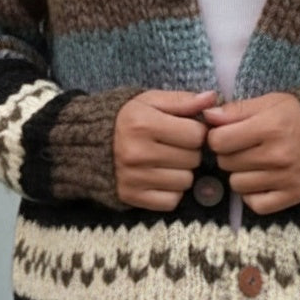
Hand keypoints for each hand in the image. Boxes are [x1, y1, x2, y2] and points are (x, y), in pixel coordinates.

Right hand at [114, 90, 216, 210]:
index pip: (196, 135)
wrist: (87, 143)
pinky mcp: (131, 197)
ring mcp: (133, 178)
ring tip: (166, 161)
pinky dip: (171, 191)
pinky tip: (160, 177)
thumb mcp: (151, 101)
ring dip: (182, 172)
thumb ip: (182, 100)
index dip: (196, 131)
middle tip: (174, 146)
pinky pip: (171, 201)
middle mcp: (137, 153)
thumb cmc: (127, 119)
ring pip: (185, 181)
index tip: (185, 130)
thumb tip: (212, 98)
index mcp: (143, 124)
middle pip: (193, 159)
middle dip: (190, 151)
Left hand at [203, 93, 299, 214]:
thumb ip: (237, 109)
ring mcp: (286, 178)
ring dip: (240, 174)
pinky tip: (261, 180)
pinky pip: (256, 204)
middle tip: (244, 146)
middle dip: (229, 154)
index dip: (217, 136)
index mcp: (271, 127)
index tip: (226, 133)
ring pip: (237, 185)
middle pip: (226, 163)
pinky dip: (254, 195)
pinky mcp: (294, 196)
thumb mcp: (271, 102)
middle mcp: (278, 155)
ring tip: (254, 162)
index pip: (219, 141)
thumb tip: (208, 117)